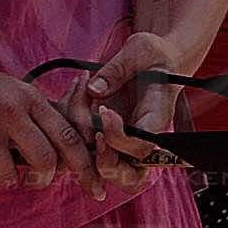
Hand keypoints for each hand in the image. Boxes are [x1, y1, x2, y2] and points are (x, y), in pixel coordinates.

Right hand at [0, 45, 93, 188]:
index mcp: (26, 97)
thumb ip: (37, 117)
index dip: (87, 168)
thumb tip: (68, 158)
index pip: (69, 138)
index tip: (96, 189)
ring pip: (8, 176)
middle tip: (30, 179)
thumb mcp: (10, 90)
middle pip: (44, 162)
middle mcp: (7, 110)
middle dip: (41, 178)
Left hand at [55, 31, 185, 193]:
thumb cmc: (152, 56)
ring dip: (78, 134)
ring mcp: (121, 141)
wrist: (153, 60)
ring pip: (98, 164)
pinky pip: (81, 142)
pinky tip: (77, 88)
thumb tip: (94, 90)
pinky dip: (69, 119)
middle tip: (89, 129)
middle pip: (126, 176)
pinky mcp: (103, 134)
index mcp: (157, 121)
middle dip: (101, 160)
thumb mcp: (140, 51)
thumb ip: (118, 70)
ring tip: (81, 90)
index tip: (105, 111)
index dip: (118, 138)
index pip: (141, 148)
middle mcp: (141, 140)